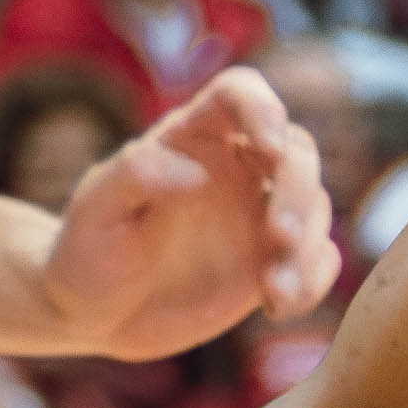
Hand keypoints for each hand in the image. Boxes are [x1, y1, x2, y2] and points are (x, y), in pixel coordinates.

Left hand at [40, 67, 339, 353]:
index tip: (270, 147)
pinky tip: (278, 307)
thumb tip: (197, 172)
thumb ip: (136, 176)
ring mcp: (260, 216)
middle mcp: (236, 169)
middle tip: (279, 237)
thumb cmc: (88, 252)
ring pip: (316, 208)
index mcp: (191, 139)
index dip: (263, 108)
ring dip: (307, 247)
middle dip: (298, 191)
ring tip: (275, 291)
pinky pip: (318, 261)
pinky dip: (314, 282)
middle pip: (296, 152)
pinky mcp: (276, 261)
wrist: (97, 313)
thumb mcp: (95, 211)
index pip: (239, 95)